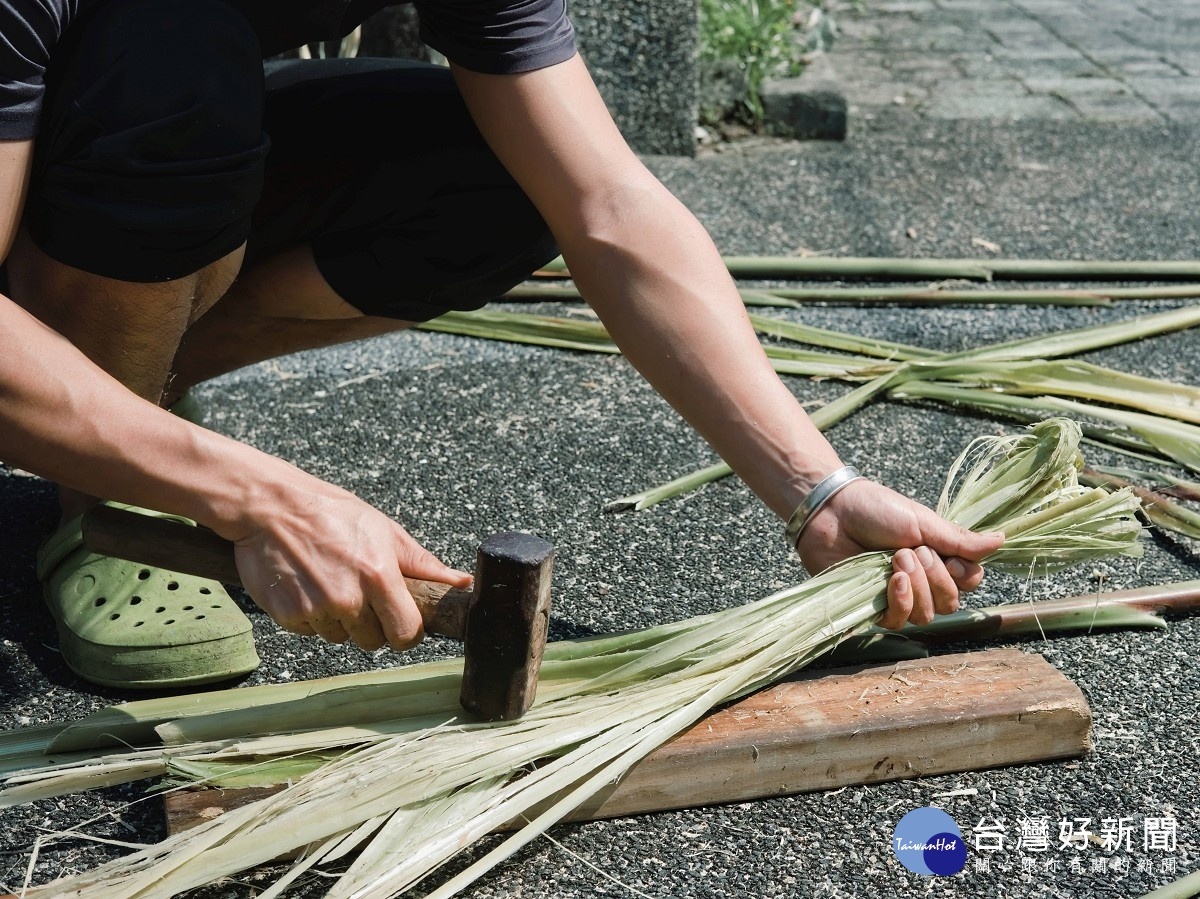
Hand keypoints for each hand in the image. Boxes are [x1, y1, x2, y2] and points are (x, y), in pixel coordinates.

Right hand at [226, 483, 471, 650]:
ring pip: (340, 638)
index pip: (407, 633)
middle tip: (361, 593)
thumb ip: (423, 563)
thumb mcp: (384, 531)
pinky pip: (310, 631)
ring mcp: (316, 609)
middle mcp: (349, 599)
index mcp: (379, 576)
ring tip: (330, 582)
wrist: (270, 507)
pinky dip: (311, 616)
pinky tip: (308, 585)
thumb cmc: (331, 514)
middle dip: (373, 625)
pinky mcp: (288, 615)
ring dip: (339, 620)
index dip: (407, 631)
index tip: (401, 620)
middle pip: (374, 642)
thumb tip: (462, 582)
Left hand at [794, 478, 1003, 629]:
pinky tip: (892, 581)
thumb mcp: (923, 522)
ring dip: (917, 587)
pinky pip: (899, 621)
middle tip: (911, 551)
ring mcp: (897, 596)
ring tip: (896, 560)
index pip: (969, 582)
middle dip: (936, 577)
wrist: (833, 512)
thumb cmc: (876, 510)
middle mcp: (921, 580)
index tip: (945, 555)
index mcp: (937, 557)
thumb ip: (960, 540)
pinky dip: (901, 602)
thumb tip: (1002, 540)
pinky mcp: (873, 607)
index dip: (963, 575)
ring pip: (927, 615)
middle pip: (950, 603)